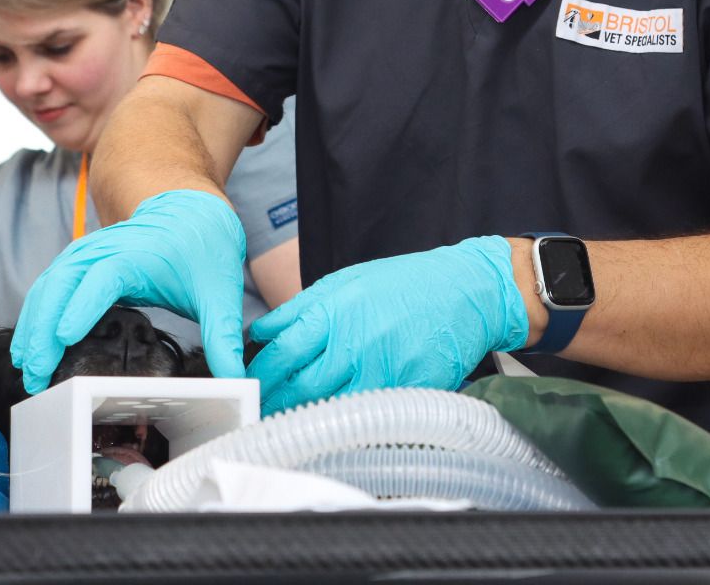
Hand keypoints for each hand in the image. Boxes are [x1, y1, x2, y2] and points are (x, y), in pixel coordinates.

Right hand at [11, 189, 247, 391]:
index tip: (63, 337)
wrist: (192, 210)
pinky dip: (37, 311)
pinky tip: (31, 342)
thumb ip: (224, 336)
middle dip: (44, 328)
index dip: (81, 307)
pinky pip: (50, 283)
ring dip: (33, 322)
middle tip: (37, 372)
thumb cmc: (204, 247)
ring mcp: (89, 252)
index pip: (102, 278)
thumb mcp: (221, 291)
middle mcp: (106, 249)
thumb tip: (235, 378)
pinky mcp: (81, 261)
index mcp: (138, 253)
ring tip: (27, 365)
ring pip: (50, 284)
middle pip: (64, 283)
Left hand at [246, 236, 528, 413]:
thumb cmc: (404, 284)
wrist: (464, 292)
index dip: (258, 376)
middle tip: (254, 415)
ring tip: (281, 426)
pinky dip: (344, 423)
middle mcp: (354, 345)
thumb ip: (300, 310)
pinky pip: (366, 415)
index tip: (245, 387)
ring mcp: (382, 372)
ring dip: (302, 419)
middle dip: (272, 404)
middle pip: (298, 388)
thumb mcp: (345, 281)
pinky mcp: (406, 392)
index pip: (280, 354)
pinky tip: (329, 427)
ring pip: (328, 409)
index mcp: (333, 313)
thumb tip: (260, 332)